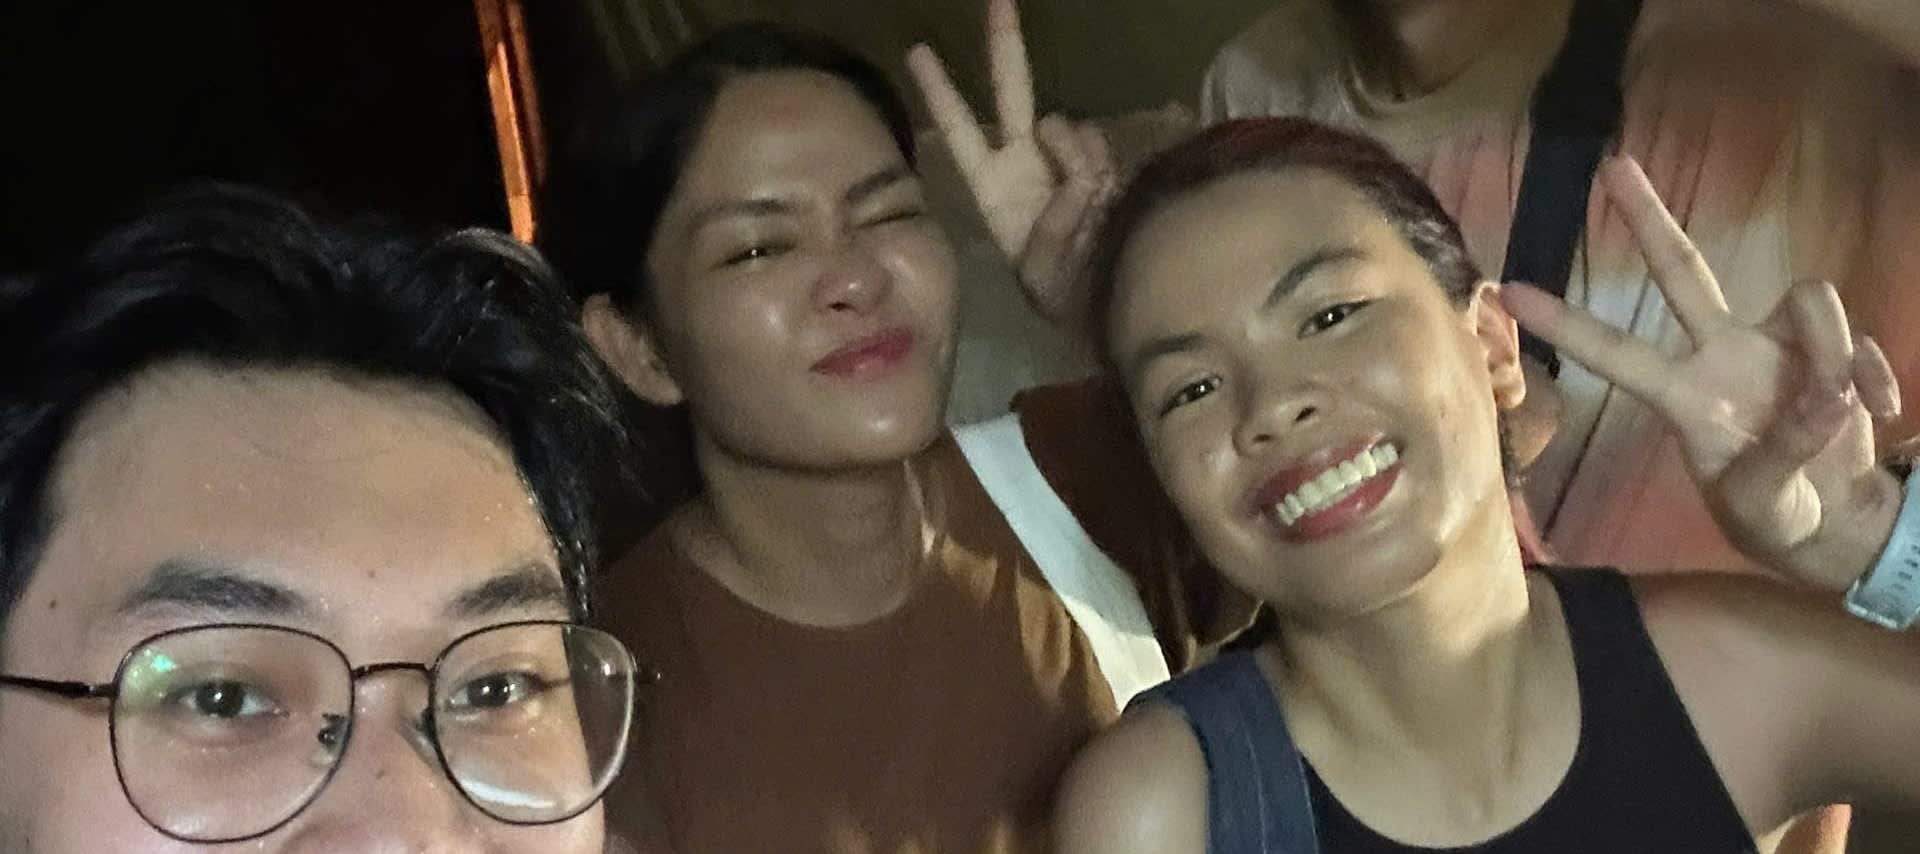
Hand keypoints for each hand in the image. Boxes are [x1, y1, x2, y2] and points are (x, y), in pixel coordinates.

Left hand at [907, 0, 1117, 325]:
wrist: (1100, 305)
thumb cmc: (1058, 291)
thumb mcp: (1040, 266)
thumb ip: (1059, 208)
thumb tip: (1075, 156)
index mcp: (993, 185)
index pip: (960, 129)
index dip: (942, 92)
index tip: (918, 50)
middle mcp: (1025, 161)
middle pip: (1012, 91)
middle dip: (1004, 45)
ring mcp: (1065, 160)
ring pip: (1070, 129)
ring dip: (1075, 160)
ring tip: (1079, 211)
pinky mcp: (1101, 166)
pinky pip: (1098, 153)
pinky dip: (1098, 174)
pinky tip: (1100, 203)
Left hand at [1500, 156, 1905, 590]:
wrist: (1834, 522)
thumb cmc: (1775, 515)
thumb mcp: (1767, 502)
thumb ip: (1788, 450)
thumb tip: (1829, 394)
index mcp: (1685, 398)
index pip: (1617, 352)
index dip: (1567, 324)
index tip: (1510, 292)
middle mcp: (1721, 355)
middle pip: (1681, 271)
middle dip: (1649, 218)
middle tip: (1614, 164)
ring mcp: (1775, 346)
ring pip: (1808, 297)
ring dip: (1834, 349)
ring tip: (1847, 411)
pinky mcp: (1828, 348)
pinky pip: (1856, 338)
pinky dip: (1874, 377)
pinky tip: (1884, 413)